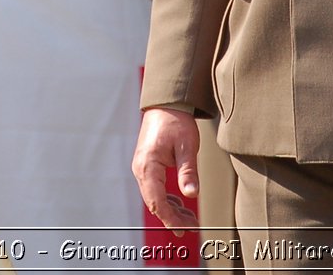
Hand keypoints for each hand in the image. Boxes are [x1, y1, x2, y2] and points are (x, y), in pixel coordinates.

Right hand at [131, 107, 200, 233]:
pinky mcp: (148, 166)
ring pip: (154, 197)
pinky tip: (180, 203)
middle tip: (190, 227)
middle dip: (171, 217)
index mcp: (148, 165)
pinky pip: (155, 188)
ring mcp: (143, 167)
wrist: (166, 104)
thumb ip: (188, 171)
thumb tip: (191, 194)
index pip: (156, 201)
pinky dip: (167, 199)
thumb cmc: (176, 122)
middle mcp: (141, 169)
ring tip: (189, 218)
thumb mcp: (187, 146)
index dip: (170, 218)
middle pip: (154, 202)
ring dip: (170, 209)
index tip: (185, 228)